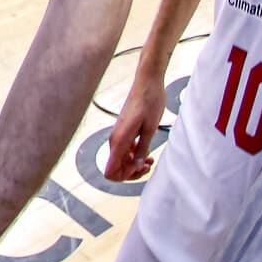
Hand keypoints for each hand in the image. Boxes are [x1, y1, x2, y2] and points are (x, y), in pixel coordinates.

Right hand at [104, 66, 168, 181]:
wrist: (147, 83)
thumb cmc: (150, 102)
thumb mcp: (151, 128)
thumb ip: (142, 149)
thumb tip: (136, 166)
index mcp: (119, 140)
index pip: (110, 171)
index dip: (125, 177)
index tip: (140, 169)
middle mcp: (115, 140)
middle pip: (116, 169)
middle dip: (132, 172)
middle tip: (148, 164)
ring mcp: (118, 136)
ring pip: (121, 162)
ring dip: (135, 165)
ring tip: (150, 160)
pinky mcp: (124, 133)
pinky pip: (125, 152)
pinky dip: (135, 157)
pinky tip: (147, 153)